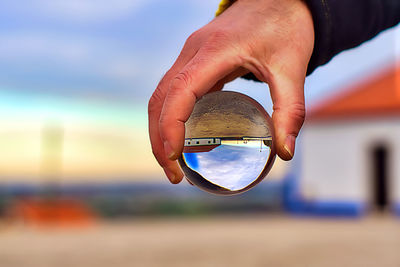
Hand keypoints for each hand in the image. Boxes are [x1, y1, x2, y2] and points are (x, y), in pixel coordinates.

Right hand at [148, 0, 313, 183]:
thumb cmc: (286, 27)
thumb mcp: (292, 68)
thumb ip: (290, 110)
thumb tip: (285, 153)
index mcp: (214, 50)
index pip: (180, 91)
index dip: (171, 125)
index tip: (174, 157)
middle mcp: (194, 51)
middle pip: (160, 98)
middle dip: (159, 138)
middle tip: (173, 173)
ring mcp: (191, 54)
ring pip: (161, 95)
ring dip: (161, 129)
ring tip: (174, 162)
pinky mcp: (196, 60)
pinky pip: (174, 91)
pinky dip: (172, 117)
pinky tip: (186, 137)